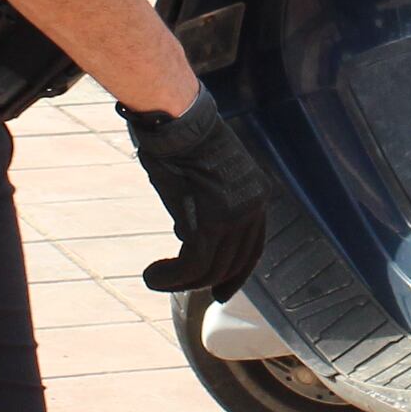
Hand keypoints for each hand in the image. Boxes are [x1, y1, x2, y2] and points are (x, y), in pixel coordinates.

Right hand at [123, 91, 266, 297]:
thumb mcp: (201, 179)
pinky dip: (171, 277)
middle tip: (176, 285)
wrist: (177, 119)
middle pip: (234, 263)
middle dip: (205, 282)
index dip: (236, 274)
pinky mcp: (212, 221)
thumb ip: (204, 209)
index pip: (253, 248)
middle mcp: (254, 208)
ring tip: (155, 279)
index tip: (220, 293)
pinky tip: (153, 276)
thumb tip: (188, 235)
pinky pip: (192, 265)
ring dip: (180, 282)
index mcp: (257, 195)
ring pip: (211, 269)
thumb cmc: (180, 140)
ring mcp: (236, 215)